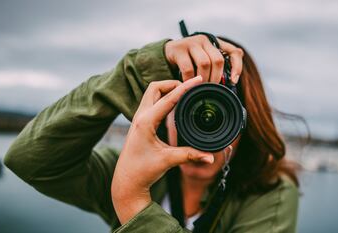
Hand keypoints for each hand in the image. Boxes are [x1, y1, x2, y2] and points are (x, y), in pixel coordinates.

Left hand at [111, 76, 213, 223]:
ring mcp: (138, 118)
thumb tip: (210, 157)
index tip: (198, 79)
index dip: (185, 87)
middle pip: (156, 87)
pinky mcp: (140, 123)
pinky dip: (164, 97)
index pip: (169, 98)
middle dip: (173, 83)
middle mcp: (140, 116)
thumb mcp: (168, 161)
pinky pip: (152, 102)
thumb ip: (190, 155)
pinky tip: (175, 104)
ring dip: (167, 89)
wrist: (127, 181)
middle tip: (190, 86)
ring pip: (152, 93)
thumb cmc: (142, 171)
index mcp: (146, 122)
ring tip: (185, 92)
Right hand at [165, 35, 243, 83]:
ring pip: (204, 63)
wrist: (168, 53)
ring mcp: (191, 43)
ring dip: (204, 79)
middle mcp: (204, 40)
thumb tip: (232, 80)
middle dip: (216, 77)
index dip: (237, 66)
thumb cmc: (191, 60)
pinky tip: (188, 84)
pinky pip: (188, 68)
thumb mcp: (205, 60)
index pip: (233, 52)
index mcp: (215, 43)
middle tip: (211, 88)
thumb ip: (217, 67)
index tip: (234, 81)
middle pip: (218, 60)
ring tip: (200, 87)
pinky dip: (190, 80)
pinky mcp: (178, 49)